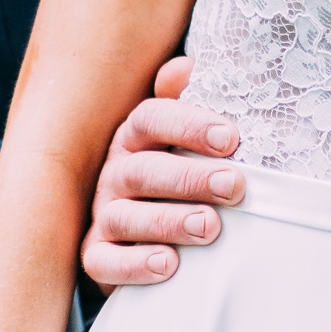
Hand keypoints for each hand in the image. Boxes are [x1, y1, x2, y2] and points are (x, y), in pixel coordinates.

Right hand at [79, 53, 242, 289]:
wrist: (143, 236)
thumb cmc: (176, 178)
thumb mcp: (186, 140)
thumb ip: (189, 106)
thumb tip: (188, 66)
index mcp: (135, 138)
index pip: (151, 119)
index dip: (189, 126)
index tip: (231, 138)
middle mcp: (114, 173)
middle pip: (143, 170)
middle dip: (189, 177)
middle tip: (233, 186)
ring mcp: (102, 216)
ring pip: (124, 216)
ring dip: (168, 221)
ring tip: (209, 226)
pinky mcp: (97, 257)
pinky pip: (104, 262)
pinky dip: (134, 265)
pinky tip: (168, 265)